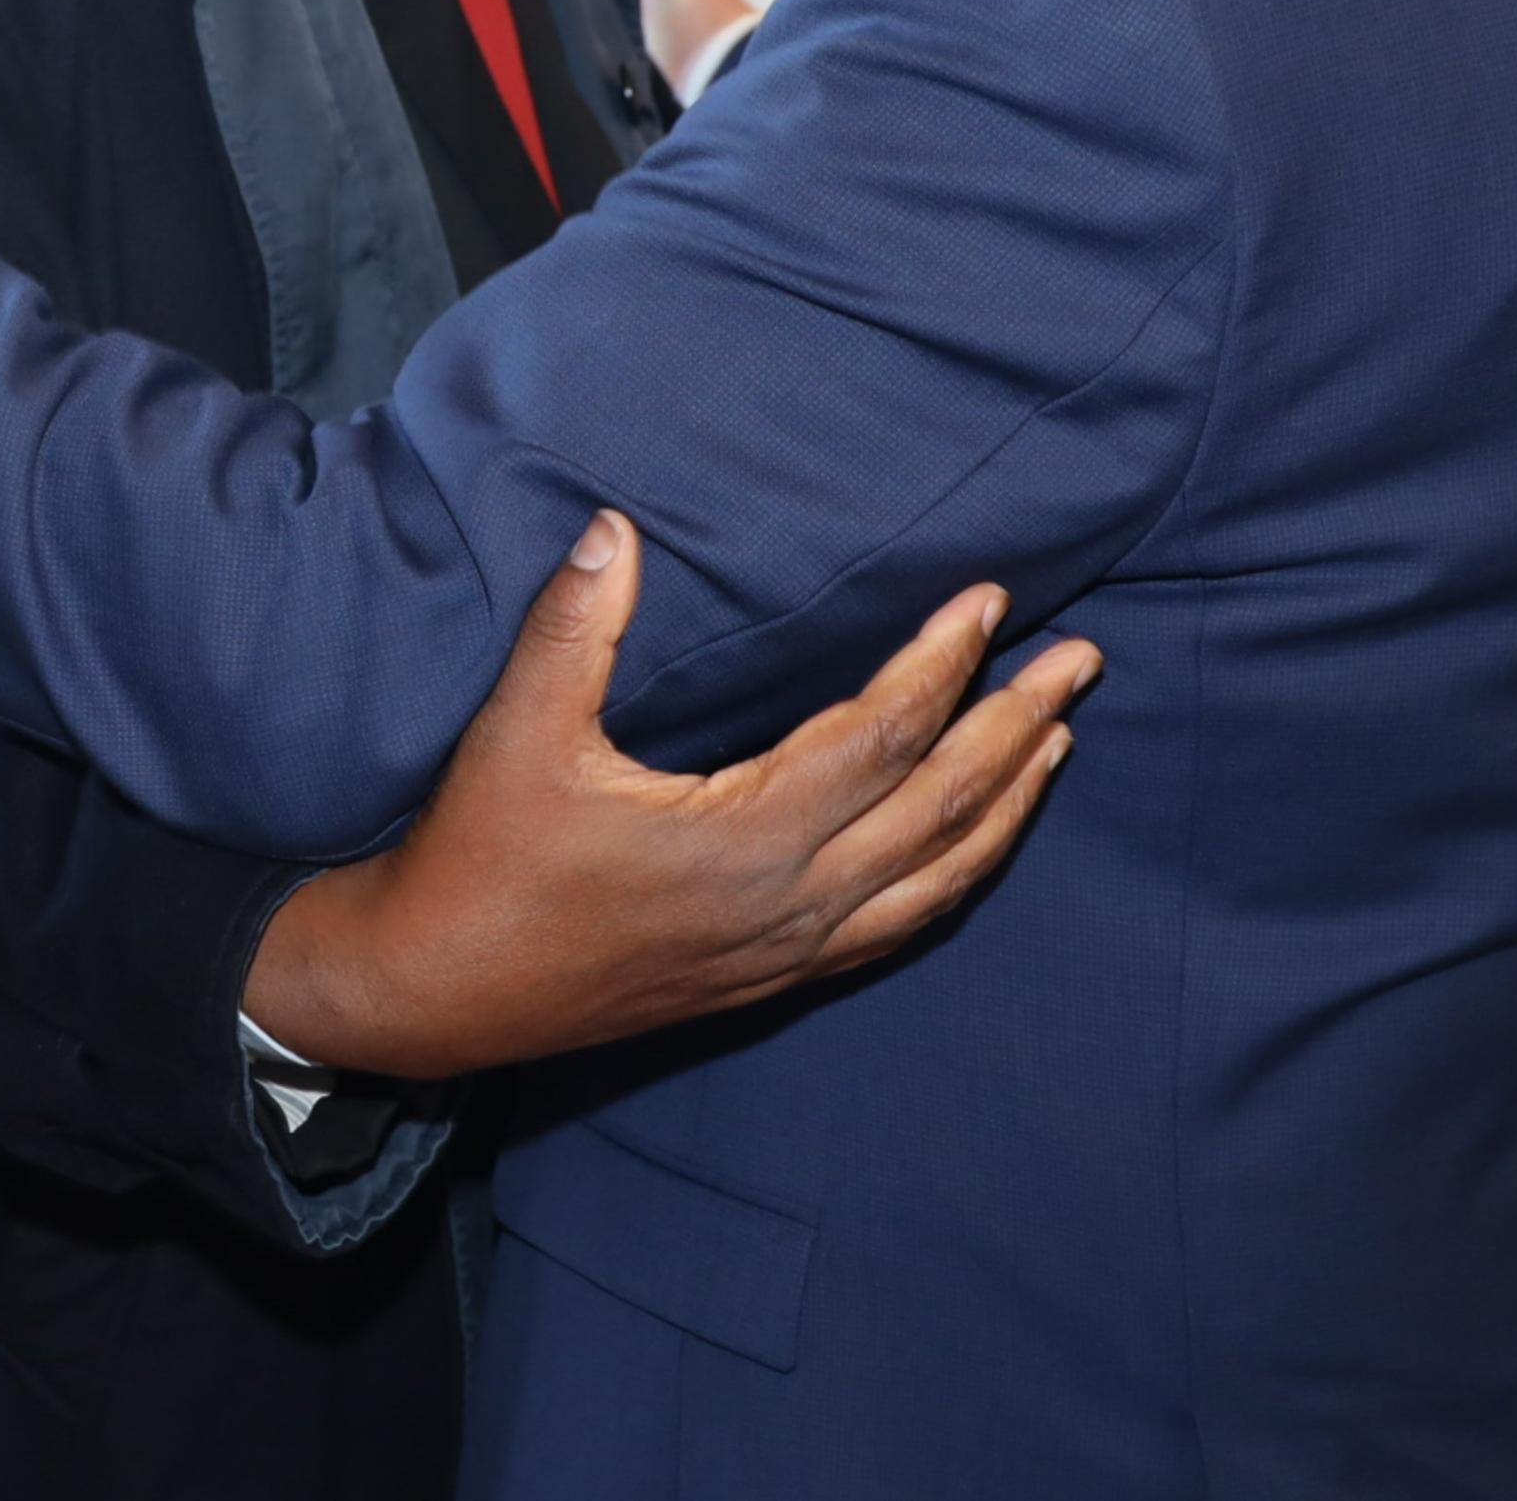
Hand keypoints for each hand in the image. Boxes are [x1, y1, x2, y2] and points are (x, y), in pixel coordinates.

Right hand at [241, 513, 1095, 1080]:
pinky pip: (901, 925)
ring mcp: (788, 950)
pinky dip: (960, 873)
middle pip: (941, 807)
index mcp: (743, 841)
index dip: (943, 664)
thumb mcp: (516, 733)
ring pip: (938, 879)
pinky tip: (979, 839)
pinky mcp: (773, 977)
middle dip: (1017, 728)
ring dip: (1007, 805)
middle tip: (1080, 660)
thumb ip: (574, 626)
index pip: (882, 739)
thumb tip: (616, 524)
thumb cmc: (479, 857)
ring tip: (1059, 740)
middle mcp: (788, 904)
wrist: (436, 993)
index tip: (991, 600)